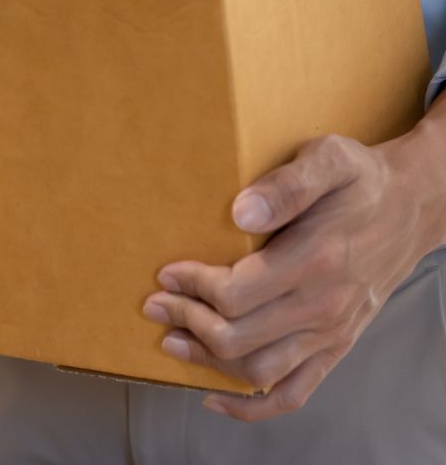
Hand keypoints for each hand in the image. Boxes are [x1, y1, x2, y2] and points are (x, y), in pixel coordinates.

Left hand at [142, 111, 445, 421]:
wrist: (410, 207)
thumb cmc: (361, 180)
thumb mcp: (328, 159)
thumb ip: (286, 186)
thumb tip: (239, 213)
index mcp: (316, 259)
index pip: (237, 293)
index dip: (193, 287)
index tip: (167, 274)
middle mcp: (324, 305)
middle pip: (239, 336)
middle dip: (188, 321)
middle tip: (156, 304)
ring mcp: (331, 331)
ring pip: (258, 370)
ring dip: (207, 360)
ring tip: (173, 339)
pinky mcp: (336, 346)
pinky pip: (294, 393)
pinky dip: (252, 405)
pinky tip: (216, 395)